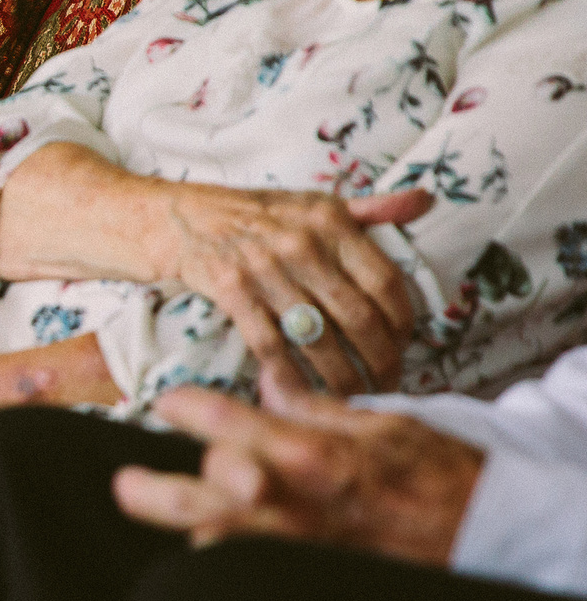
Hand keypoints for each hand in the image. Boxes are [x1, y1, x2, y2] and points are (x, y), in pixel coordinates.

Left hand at [113, 372, 481, 564]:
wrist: (491, 533)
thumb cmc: (441, 474)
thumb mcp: (384, 422)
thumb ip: (316, 406)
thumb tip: (270, 382)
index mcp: (309, 453)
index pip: (222, 423)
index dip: (184, 408)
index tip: (167, 402)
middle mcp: (293, 502)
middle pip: (198, 497)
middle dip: (151, 491)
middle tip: (124, 483)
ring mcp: (297, 546)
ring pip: (216, 541)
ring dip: (194, 525)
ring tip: (173, 513)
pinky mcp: (308, 575)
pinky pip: (251, 571)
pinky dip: (228, 558)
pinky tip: (220, 546)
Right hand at [149, 183, 429, 395]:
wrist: (177, 217)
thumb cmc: (251, 213)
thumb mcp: (312, 203)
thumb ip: (370, 208)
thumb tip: (423, 200)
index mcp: (330, 221)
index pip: (385, 280)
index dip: (402, 322)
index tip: (405, 346)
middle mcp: (301, 243)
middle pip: (358, 316)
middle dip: (380, 359)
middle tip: (388, 384)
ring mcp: (264, 268)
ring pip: (319, 337)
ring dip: (341, 377)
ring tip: (354, 399)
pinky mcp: (230, 290)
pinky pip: (269, 344)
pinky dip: (287, 375)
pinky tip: (300, 396)